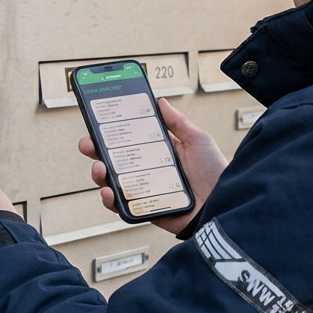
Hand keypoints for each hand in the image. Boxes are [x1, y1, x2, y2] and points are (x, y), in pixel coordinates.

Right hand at [78, 98, 227, 233]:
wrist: (225, 204)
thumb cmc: (216, 173)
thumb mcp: (198, 140)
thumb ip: (178, 123)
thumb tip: (160, 102)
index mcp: (159, 152)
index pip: (130, 139)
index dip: (112, 131)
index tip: (98, 120)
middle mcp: (149, 170)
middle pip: (114, 160)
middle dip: (96, 150)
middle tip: (88, 143)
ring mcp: (145, 191)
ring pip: (113, 182)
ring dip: (99, 174)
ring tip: (99, 168)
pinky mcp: (146, 210)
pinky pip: (122, 207)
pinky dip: (111, 200)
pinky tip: (109, 192)